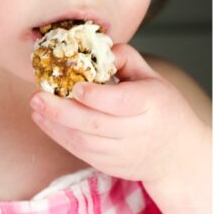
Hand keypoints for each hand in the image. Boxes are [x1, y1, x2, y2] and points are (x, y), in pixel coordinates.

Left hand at [29, 43, 204, 183]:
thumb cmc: (161, 108)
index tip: (75, 87)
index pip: (121, 102)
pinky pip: (80, 152)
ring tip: (35, 107)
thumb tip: (98, 48)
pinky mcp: (110, 165)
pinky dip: (58, 136)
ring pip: (84, 141)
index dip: (97, 97)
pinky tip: (43, 120)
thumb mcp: (152, 78)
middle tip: (37, 96)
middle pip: (96, 124)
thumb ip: (125, 59)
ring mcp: (123, 152)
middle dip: (62, 111)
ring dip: (55, 124)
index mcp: (152, 104)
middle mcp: (138, 131)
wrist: (178, 155)